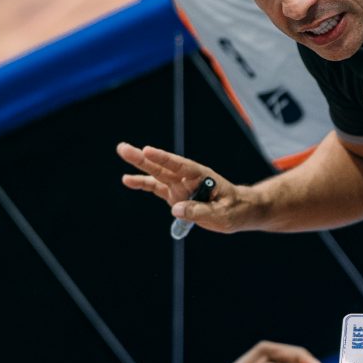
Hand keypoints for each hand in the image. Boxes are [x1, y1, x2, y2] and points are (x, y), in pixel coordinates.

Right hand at [117, 142, 250, 233]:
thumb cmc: (235, 209)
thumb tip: (175, 209)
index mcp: (202, 176)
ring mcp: (180, 186)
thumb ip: (200, 211)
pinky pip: (157, 189)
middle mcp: (188, 178)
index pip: (181, 166)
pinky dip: (143, 184)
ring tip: (122, 151)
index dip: (164, 159)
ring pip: (157, 174)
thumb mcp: (222, 214)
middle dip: (143, 158)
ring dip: (140, 166)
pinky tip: (127, 180)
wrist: (240, 210)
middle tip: (123, 148)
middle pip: (163, 167)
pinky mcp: (176, 195)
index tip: (148, 151)